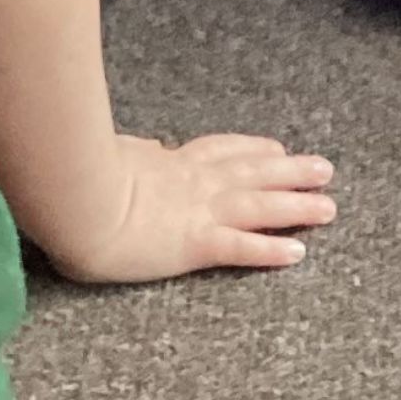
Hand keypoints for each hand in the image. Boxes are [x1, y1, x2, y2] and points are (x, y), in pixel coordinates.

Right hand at [51, 129, 338, 283]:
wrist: (71, 199)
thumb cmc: (72, 178)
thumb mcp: (105, 155)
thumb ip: (129, 154)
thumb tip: (142, 147)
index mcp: (166, 162)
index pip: (218, 150)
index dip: (251, 148)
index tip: (275, 146)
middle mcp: (190, 183)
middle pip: (252, 172)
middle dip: (290, 171)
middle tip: (324, 169)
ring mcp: (196, 211)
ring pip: (259, 205)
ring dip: (297, 206)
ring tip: (329, 207)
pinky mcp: (194, 243)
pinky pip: (242, 247)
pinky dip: (271, 249)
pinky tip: (298, 253)